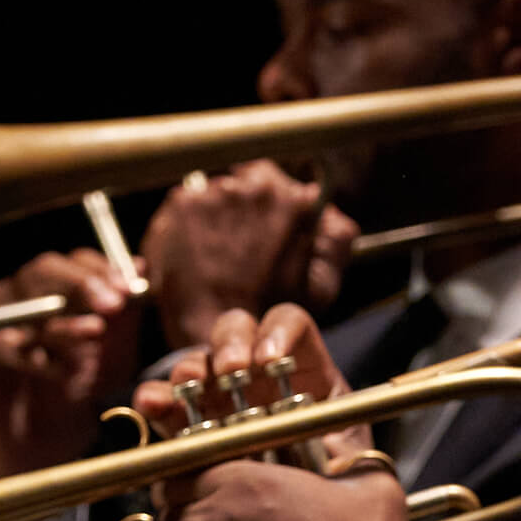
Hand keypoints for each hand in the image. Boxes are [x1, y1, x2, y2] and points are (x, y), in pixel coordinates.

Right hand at [0, 249, 143, 478]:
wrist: (42, 453)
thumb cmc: (77, 401)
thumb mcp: (112, 358)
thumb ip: (124, 317)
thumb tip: (139, 266)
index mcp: (54, 293)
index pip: (74, 262)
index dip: (102, 270)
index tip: (129, 288)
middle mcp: (18, 298)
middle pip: (42, 270)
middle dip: (82, 283)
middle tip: (112, 304)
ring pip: (20, 303)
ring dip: (61, 320)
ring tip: (93, 334)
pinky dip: (26, 352)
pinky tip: (54, 368)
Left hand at [99, 301, 396, 520]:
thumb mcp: (372, 491)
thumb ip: (355, 460)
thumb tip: (357, 447)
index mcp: (244, 478)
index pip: (194, 461)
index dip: (199, 469)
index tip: (211, 477)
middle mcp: (208, 514)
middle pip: (170, 496)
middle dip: (182, 502)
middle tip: (205, 513)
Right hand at [131, 303, 360, 458]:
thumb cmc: (334, 488)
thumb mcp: (353, 457)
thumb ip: (343, 435)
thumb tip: (327, 432)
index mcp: (303, 370)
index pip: (288, 324)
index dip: (278, 331)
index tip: (271, 361)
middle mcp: (257, 375)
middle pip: (236, 329)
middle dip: (230, 342)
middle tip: (232, 370)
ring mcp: (219, 394)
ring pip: (198, 360)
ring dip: (191, 368)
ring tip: (190, 387)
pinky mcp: (185, 422)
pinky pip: (163, 401)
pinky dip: (155, 398)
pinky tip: (154, 405)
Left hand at [140, 160, 360, 348]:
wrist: (223, 339)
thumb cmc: (274, 313)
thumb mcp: (322, 282)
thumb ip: (337, 240)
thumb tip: (330, 212)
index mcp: (294, 201)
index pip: (280, 183)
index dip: (273, 208)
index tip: (266, 231)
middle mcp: (256, 188)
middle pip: (249, 182)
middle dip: (247, 209)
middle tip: (243, 246)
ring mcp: (217, 193)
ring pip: (219, 191)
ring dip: (218, 215)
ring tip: (219, 253)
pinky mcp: (184, 203)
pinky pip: (189, 201)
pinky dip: (191, 222)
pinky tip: (198, 251)